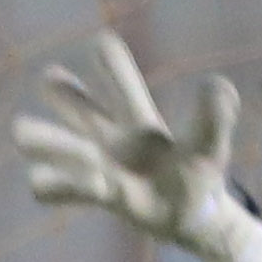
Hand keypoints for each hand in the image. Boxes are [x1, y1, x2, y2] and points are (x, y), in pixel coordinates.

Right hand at [13, 33, 253, 249]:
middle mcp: (108, 135)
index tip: (102, 43)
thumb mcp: (211, 144)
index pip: (118, 77)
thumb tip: (217, 83)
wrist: (193, 217)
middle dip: (60, 91)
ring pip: (44, 143)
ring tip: (69, 149)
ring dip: (44, 141)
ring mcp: (94, 165)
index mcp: (137, 117)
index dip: (109, 60)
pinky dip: (61, 185)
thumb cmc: (202, 174)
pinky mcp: (89, 195)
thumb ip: (215, 115)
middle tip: (54, 82)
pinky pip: (46, 188)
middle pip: (67, 100)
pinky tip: (97, 187)